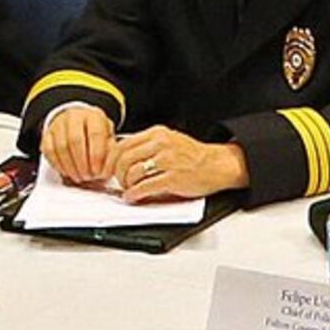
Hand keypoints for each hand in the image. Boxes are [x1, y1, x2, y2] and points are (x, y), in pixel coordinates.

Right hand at [41, 101, 118, 184]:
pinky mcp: (47, 133)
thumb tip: (108, 169)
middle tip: (88, 177)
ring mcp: (58, 124)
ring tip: (79, 177)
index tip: (98, 172)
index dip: (97, 156)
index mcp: (94, 116)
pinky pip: (49, 150)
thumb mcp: (109, 137)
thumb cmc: (96, 132)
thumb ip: (110, 151)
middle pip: (75, 141)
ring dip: (70, 166)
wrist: (78, 120)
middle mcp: (74, 117)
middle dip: (82, 163)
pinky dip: (57, 164)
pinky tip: (66, 172)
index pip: (95, 134)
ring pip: (60, 147)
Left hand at [108, 125, 245, 202]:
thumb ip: (148, 146)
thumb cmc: (195, 157)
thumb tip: (123, 158)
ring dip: (126, 184)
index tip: (110, 169)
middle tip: (120, 181)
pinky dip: (135, 193)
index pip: (123, 144)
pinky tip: (133, 196)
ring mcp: (168, 161)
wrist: (219, 165)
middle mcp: (161, 144)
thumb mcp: (169, 142)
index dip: (112, 160)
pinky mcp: (174, 179)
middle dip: (117, 173)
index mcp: (157, 134)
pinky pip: (145, 186)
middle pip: (124, 158)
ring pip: (132, 172)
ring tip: (129, 189)